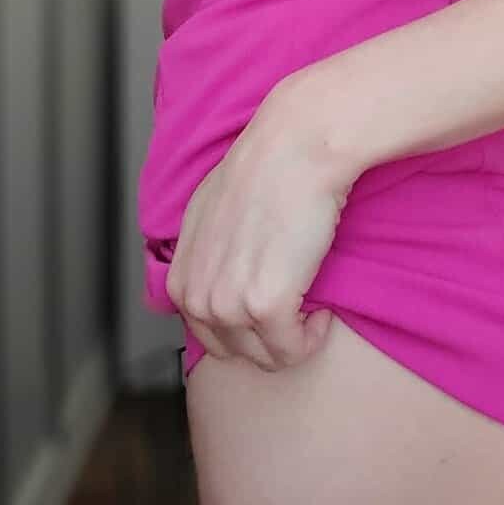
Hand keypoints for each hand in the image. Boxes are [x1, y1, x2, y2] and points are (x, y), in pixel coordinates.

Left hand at [164, 92, 351, 371]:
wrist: (298, 147)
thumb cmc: (267, 170)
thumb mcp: (210, 213)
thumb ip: (206, 254)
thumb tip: (222, 278)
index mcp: (181, 273)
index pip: (205, 332)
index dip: (244, 326)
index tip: (271, 307)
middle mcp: (195, 294)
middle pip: (233, 351)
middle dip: (268, 338)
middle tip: (295, 309)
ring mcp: (227, 304)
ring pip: (264, 357)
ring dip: (293, 340)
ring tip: (309, 306)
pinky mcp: (265, 307)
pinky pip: (291, 352)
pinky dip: (312, 338)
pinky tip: (322, 310)